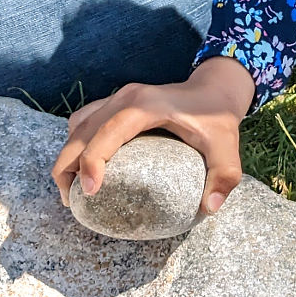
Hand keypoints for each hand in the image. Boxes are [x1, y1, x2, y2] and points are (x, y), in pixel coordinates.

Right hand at [51, 56, 255, 217]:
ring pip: (78, 124)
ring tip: (71, 189)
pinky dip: (76, 144)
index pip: (108, 130)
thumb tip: (209, 208)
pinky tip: (84, 168)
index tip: (89, 191)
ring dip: (68, 154)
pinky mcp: (116, 103)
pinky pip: (85, 121)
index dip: (93, 160)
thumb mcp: (227, 147)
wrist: (214, 88)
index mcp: (145, 105)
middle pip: (81, 129)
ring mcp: (117, 97)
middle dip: (67, 164)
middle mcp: (125, 97)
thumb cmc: (217, 118)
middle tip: (71, 201)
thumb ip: (224, 177)